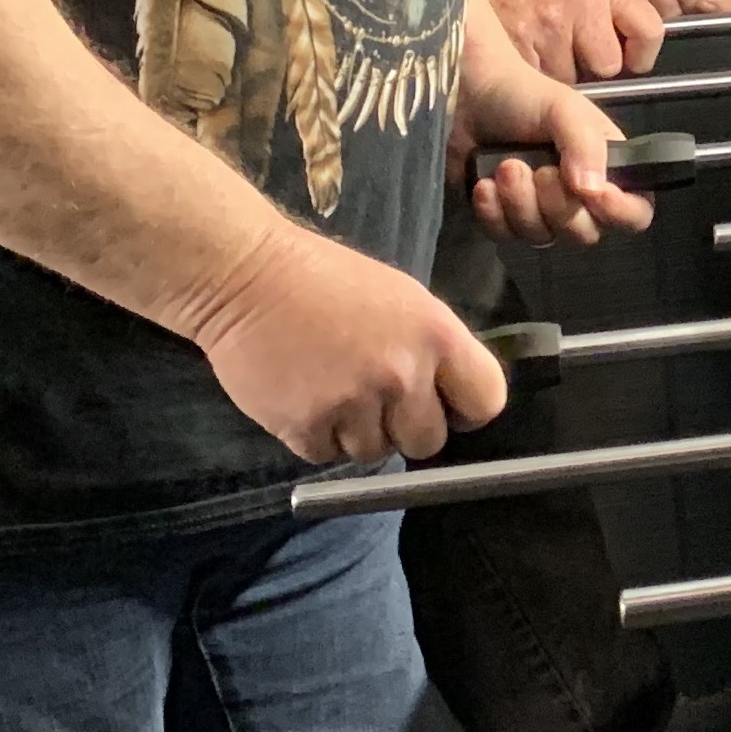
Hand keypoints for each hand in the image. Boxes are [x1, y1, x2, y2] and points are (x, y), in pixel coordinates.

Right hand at [182, 226, 506, 467]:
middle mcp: (402, 374)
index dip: (464, 410)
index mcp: (437, 336)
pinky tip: (304, 398)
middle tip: (377, 400)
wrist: (245, 274)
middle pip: (428, 442)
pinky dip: (316, 437)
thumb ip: (433, 351)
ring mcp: (353, 402)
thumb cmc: (327, 281)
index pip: (485, 402)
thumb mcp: (404, 300)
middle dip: (406, 428)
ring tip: (332, 389)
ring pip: (375, 452)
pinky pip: (327, 456)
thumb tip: (453, 400)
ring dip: (357, 432)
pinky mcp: (304, 425)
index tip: (445, 406)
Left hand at [453, 41, 658, 247]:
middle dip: (557, 204)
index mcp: (608, 171)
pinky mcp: (502, 218)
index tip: (593, 192)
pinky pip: (505, 236)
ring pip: (542, 236)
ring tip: (504, 166)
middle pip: (585, 233)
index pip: (635, 213)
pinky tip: (484, 184)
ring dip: (519, 202)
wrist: (470, 96)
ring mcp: (540, 212)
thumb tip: (590, 190)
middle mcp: (580, 199)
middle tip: (539, 169)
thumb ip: (586, 145)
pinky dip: (492, 212)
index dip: (620, 212)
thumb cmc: (525, 96)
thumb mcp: (566, 109)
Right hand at [475, 0, 667, 80]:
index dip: (642, 53)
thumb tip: (639, 55)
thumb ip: (614, 12)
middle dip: (592, 67)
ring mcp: (546, 26)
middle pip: (608, 66)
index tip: (633, 60)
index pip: (650, 29)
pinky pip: (538, 82)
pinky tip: (524, 54)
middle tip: (573, 52)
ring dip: (558, 74)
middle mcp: (579, 4)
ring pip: (571, 80)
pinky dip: (532, 76)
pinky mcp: (516, 45)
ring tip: (542, 49)